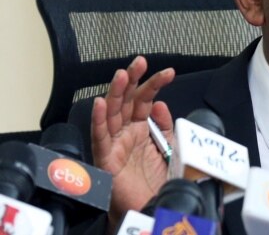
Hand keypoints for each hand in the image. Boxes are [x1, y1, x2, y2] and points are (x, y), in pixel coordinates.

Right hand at [91, 56, 174, 229]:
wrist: (152, 208)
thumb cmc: (157, 181)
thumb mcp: (169, 146)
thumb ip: (165, 125)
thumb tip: (160, 103)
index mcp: (140, 127)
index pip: (145, 99)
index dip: (154, 84)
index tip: (168, 72)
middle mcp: (126, 132)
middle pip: (126, 100)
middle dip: (133, 79)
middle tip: (139, 62)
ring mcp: (115, 143)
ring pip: (112, 112)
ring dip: (115, 92)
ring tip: (122, 74)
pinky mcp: (106, 158)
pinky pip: (100, 137)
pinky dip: (99, 119)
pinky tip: (100, 103)